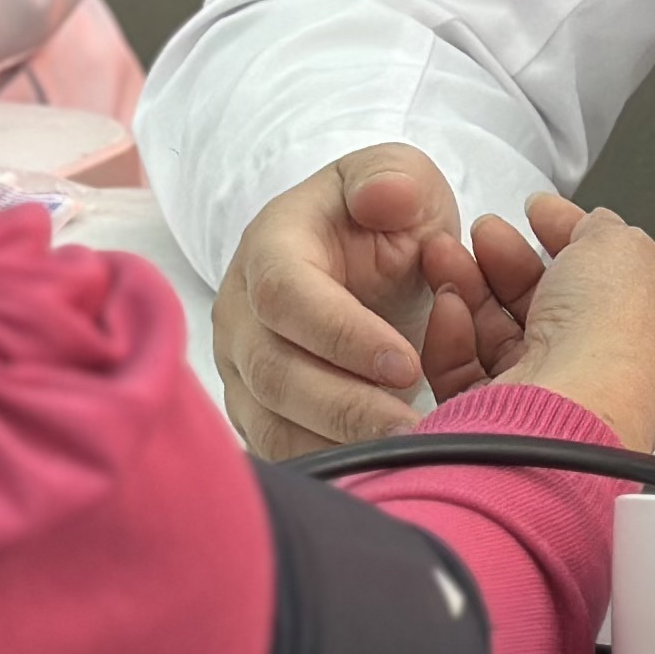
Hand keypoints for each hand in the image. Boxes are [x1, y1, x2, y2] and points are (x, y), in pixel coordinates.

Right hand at [211, 143, 476, 455]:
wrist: (359, 258)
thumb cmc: (381, 222)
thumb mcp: (398, 178)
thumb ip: (394, 179)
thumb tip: (384, 198)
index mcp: (270, 248)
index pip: (286, 295)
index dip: (342, 334)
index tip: (407, 364)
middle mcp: (240, 312)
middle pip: (274, 371)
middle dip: (345, 407)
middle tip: (414, 431)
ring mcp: (240, 368)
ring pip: (270, 422)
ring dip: (338, 446)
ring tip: (405, 461)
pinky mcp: (255, 412)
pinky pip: (280, 453)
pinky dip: (329, 469)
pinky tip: (381, 475)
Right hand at [471, 189, 654, 453]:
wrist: (566, 409)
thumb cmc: (614, 341)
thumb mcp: (623, 249)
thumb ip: (602, 229)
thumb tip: (590, 225)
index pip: (618, 281)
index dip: (575, 236)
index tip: (539, 211)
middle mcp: (617, 379)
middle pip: (553, 305)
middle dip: (511, 262)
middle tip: (486, 232)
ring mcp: (560, 403)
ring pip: (506, 337)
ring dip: (474, 288)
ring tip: (447, 254)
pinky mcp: (507, 423)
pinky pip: (471, 373)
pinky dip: (455, 334)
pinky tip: (449, 302)